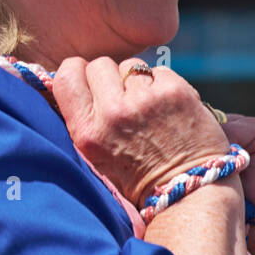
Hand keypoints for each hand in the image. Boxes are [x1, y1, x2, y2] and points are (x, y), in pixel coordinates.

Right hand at [52, 56, 230, 206]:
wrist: (188, 189)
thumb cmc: (138, 177)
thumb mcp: (95, 155)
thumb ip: (81, 120)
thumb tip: (74, 83)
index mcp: (87, 132)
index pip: (67, 76)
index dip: (77, 73)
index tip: (87, 83)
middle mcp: (113, 113)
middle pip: (99, 64)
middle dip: (109, 78)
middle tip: (122, 100)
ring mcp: (145, 100)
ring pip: (130, 66)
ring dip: (136, 82)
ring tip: (147, 108)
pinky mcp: (174, 91)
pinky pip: (158, 71)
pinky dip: (162, 85)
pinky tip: (167, 107)